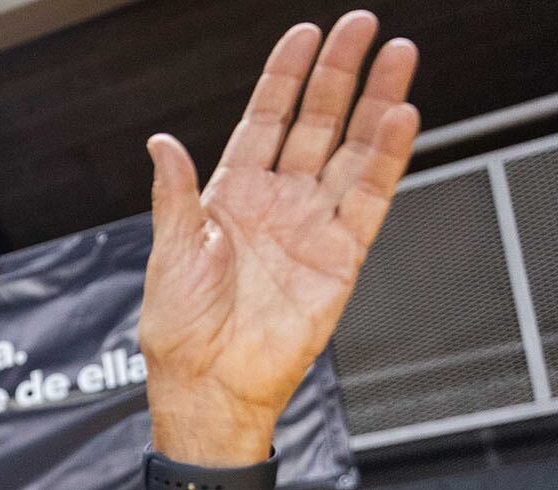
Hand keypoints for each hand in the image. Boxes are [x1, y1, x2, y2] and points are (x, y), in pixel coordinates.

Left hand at [140, 12, 417, 464]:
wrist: (209, 384)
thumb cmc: (180, 330)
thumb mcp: (169, 251)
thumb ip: (174, 194)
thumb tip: (160, 143)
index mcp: (229, 197)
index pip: (264, 121)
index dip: (285, 78)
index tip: (305, 35)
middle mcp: (275, 205)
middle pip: (316, 124)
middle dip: (339, 75)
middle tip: (363, 28)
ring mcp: (310, 227)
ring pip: (352, 152)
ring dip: (376, 106)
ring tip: (397, 58)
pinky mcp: (340, 257)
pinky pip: (369, 200)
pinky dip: (387, 160)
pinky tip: (399, 120)